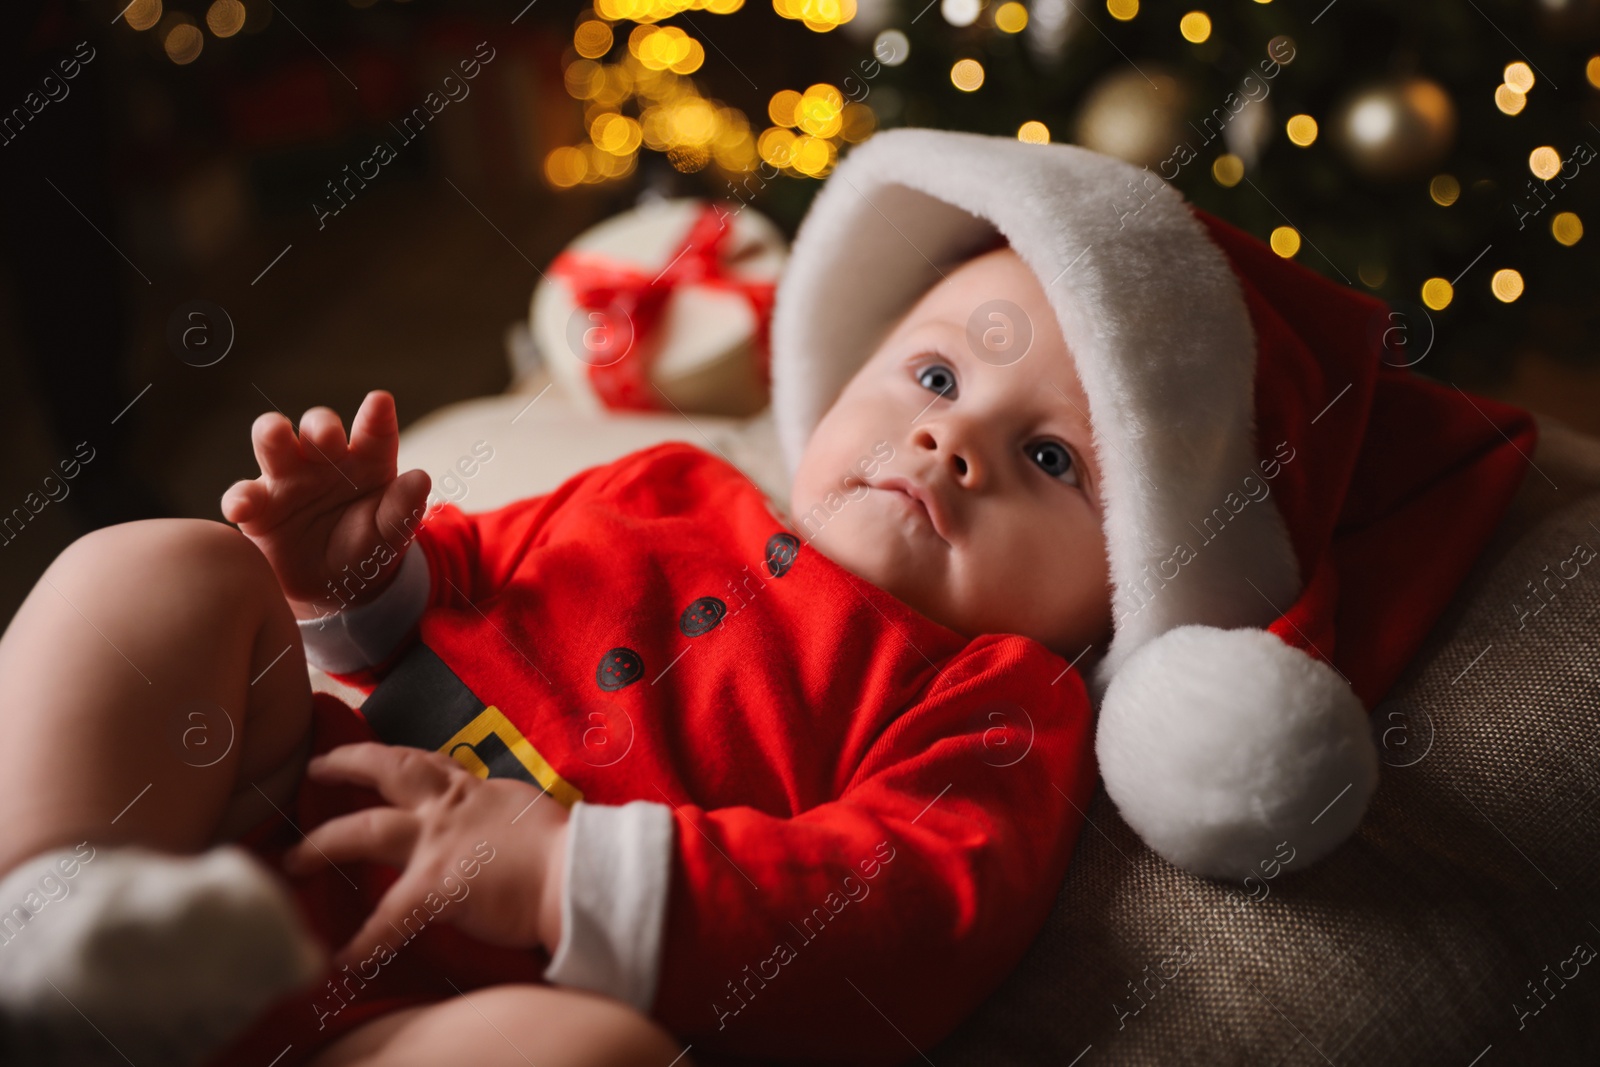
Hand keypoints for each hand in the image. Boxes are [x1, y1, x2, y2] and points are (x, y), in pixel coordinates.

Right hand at [220, 390, 431, 617]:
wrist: (333, 585)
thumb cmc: (367, 547)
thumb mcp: (389, 534)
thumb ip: (402, 509)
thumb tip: (421, 478)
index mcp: (366, 461)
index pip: (374, 433)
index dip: (376, 416)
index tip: (380, 401)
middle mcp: (324, 460)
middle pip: (317, 428)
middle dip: (320, 425)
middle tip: (327, 436)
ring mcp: (287, 478)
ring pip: (274, 444)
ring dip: (272, 434)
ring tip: (274, 432)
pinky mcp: (258, 506)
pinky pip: (244, 495)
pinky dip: (240, 498)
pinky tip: (242, 509)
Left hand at [281, 743, 569, 970]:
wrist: (574, 872)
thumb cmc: (564, 846)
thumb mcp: (525, 809)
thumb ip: (499, 809)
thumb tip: (497, 820)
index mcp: (472, 790)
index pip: (427, 764)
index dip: (396, 760)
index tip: (373, 756)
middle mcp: (446, 807)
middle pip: (386, 771)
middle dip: (346, 765)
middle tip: (316, 770)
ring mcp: (436, 843)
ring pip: (365, 829)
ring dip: (325, 843)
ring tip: (295, 859)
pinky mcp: (435, 886)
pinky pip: (389, 916)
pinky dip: (366, 940)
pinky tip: (345, 958)